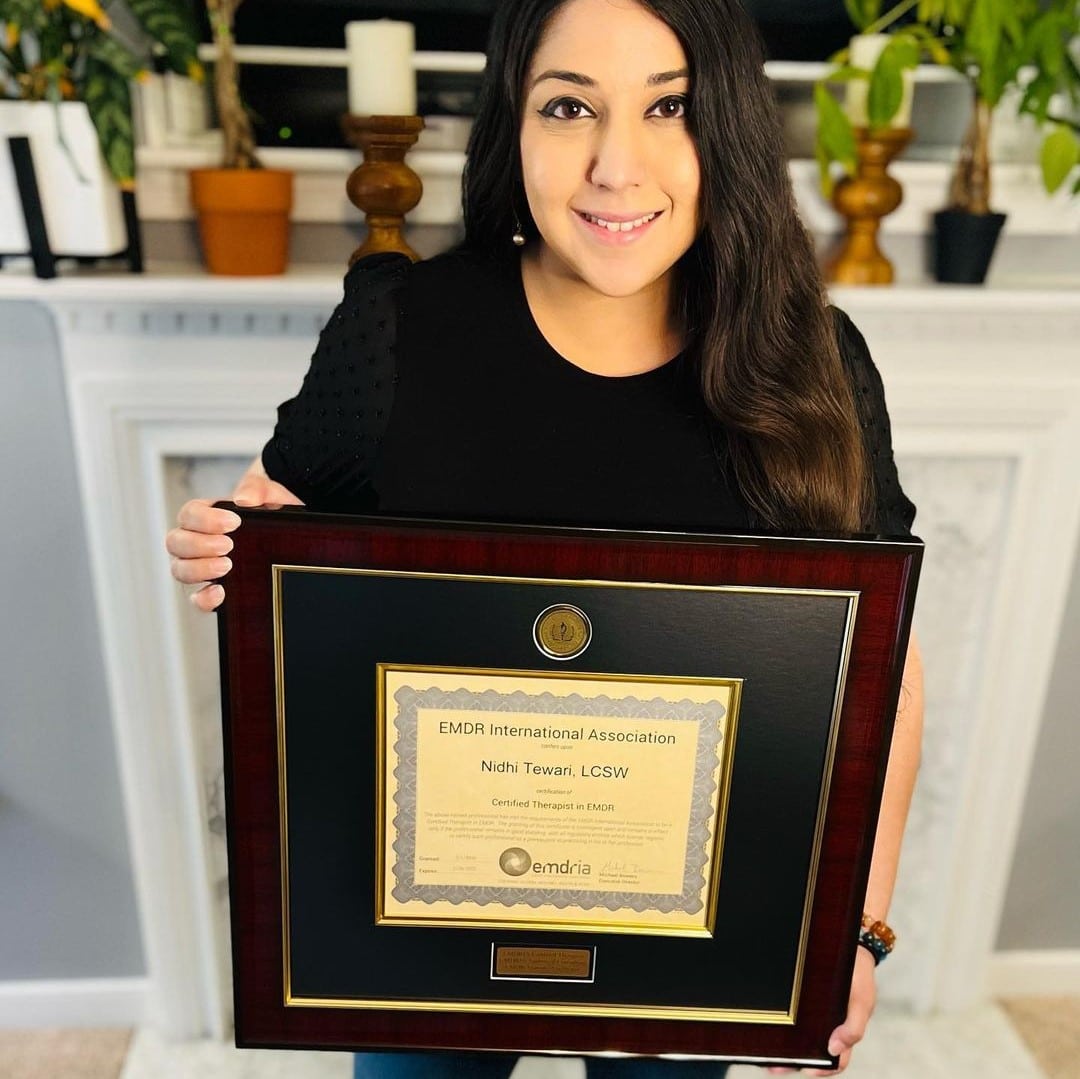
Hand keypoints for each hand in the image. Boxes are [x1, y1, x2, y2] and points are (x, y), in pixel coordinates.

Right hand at [165, 464, 302, 611]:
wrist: (293, 538)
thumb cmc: (272, 512)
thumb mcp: (271, 495)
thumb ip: (258, 489)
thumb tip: (244, 499)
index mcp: (205, 516)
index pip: (189, 514)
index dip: (204, 519)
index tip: (233, 522)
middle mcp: (196, 542)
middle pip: (175, 542)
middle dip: (199, 544)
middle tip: (228, 545)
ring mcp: (201, 568)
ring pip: (180, 570)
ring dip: (199, 569)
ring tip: (227, 566)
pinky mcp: (214, 591)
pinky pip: (197, 599)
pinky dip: (203, 598)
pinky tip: (221, 592)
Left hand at [766, 946, 875, 1075]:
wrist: (851, 943)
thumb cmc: (859, 974)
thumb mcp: (862, 1000)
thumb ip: (854, 1027)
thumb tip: (834, 1048)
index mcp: (844, 1032)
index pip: (835, 1061)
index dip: (821, 1069)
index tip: (805, 1069)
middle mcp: (828, 1026)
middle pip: (810, 1051)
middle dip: (792, 1061)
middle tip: (771, 1065)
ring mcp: (816, 1013)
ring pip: (798, 1036)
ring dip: (783, 1045)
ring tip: (762, 1049)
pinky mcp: (804, 999)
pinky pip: (791, 1014)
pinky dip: (780, 1021)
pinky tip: (765, 1021)